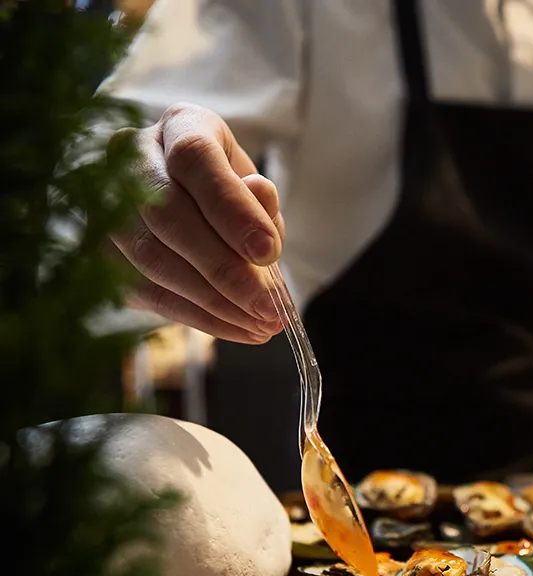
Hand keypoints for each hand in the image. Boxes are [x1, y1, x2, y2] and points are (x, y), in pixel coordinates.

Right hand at [109, 103, 283, 343]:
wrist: (189, 206)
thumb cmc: (229, 197)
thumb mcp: (255, 192)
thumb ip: (259, 202)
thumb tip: (260, 197)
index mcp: (181, 126)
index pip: (195, 159)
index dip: (232, 209)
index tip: (269, 253)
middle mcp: (133, 157)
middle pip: (168, 216)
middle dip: (225, 271)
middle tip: (268, 309)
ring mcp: (107, 204)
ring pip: (152, 259)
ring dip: (212, 302)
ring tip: (259, 326)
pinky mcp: (100, 251)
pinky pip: (146, 291)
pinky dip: (196, 316)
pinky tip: (235, 329)